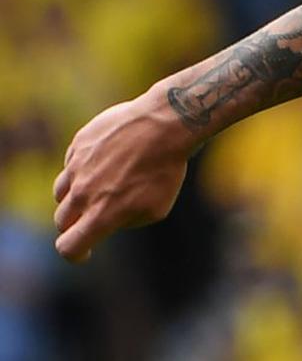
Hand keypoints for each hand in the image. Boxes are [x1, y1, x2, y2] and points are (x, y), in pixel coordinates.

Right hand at [53, 95, 197, 261]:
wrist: (164, 124)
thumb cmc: (165, 169)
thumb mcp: (155, 209)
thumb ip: (125, 221)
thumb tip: (109, 218)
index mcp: (101, 214)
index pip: (69, 247)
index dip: (75, 253)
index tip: (84, 251)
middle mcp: (83, 193)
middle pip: (62, 220)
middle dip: (75, 224)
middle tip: (94, 216)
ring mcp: (77, 167)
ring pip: (61, 192)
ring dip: (74, 197)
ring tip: (100, 188)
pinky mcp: (78, 144)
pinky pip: (71, 165)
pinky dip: (82, 169)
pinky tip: (105, 161)